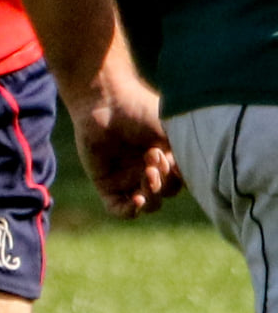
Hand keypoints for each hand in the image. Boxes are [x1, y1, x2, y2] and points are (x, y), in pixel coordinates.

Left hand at [69, 65, 181, 217]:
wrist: (106, 101)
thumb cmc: (142, 110)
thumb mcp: (174, 132)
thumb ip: (189, 154)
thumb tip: (207, 175)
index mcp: (167, 157)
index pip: (181, 182)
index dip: (182, 178)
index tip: (176, 161)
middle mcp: (148, 169)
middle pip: (166, 193)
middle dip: (166, 181)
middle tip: (154, 157)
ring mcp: (126, 177)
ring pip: (149, 204)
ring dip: (152, 193)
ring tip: (146, 171)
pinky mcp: (105, 182)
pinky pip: (119, 209)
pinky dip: (131, 211)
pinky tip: (137, 200)